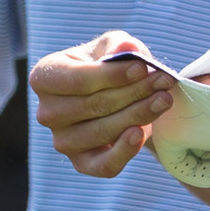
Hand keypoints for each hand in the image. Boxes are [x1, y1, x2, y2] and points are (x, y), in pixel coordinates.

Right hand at [30, 31, 174, 178]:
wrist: (116, 96)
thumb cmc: (109, 66)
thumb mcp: (112, 46)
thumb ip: (118, 45)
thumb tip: (126, 49)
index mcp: (45, 77)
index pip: (77, 79)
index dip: (112, 75)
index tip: (143, 68)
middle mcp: (47, 112)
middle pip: (95, 105)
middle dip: (134, 92)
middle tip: (164, 81)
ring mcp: (62, 140)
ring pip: (103, 131)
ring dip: (138, 115)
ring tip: (164, 100)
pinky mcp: (81, 163)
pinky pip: (103, 165)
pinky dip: (124, 152)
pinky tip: (140, 134)